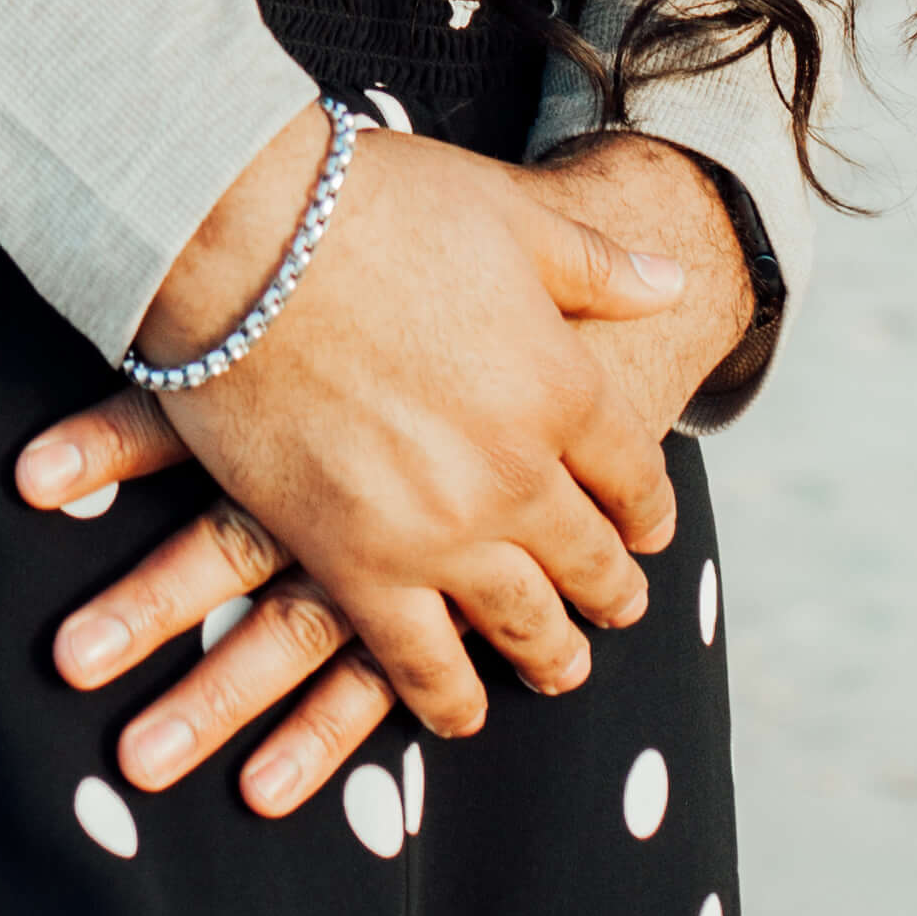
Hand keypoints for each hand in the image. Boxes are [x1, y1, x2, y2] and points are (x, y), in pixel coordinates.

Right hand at [14, 115, 684, 762]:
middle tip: (617, 607)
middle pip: (590, 558)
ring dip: (550, 654)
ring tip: (560, 668)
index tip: (645, 524)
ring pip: (523, 623)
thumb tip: (673, 282)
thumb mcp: (506, 215)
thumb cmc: (374, 204)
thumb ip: (595, 264)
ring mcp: (442, 529)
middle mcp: (520, 473)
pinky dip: (450, 699)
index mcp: (564, 385)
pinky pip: (421, 663)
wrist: (243, 233)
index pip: (633, 473)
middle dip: (612, 590)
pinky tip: (460, 711)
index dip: (645, 506)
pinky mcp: (357, 565)